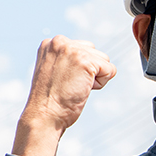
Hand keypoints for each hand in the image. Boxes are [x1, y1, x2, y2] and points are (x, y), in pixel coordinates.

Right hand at [13, 36, 116, 155]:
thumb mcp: (56, 70)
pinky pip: (110, 70)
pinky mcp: (85, 61)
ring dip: (96, 77)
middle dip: (90, 71)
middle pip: (96, 53)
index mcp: (51, 42)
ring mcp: (72, 50)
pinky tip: (83, 88)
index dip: (81, 69)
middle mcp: (59, 41)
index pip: (84, 49)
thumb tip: (90, 58)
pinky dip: (101, 83)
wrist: (45, 114)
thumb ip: (68, 59)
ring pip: (105, 60)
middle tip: (70, 84)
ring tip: (75, 86)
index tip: (65, 79)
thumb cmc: (52, 99)